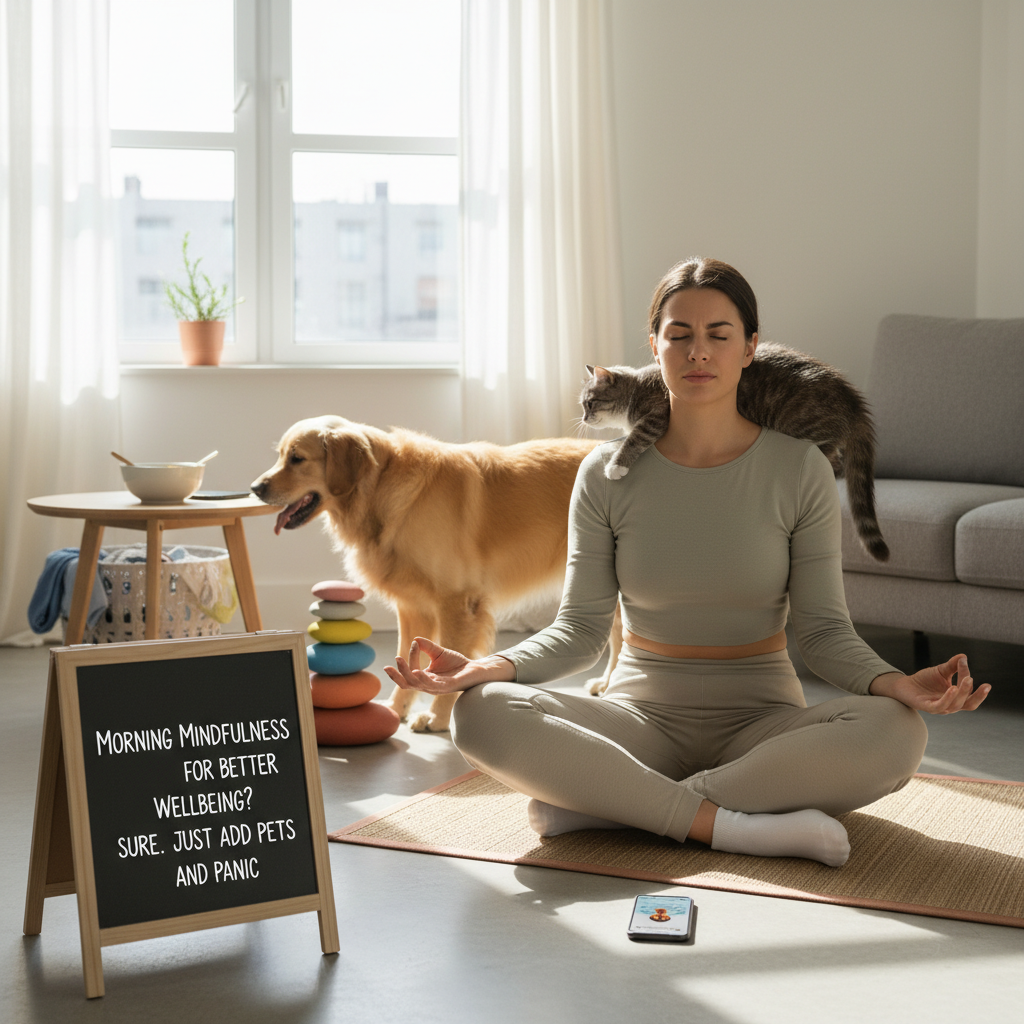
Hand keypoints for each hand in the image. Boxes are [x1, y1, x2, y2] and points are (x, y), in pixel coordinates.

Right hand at [382, 637, 514, 694]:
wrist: (475, 669)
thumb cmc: (457, 663)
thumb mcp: (438, 653)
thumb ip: (427, 647)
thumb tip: (415, 639)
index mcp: (424, 678)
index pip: (410, 670)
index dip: (410, 657)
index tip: (415, 643)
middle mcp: (428, 685)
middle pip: (407, 683)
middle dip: (397, 674)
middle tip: (393, 661)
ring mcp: (436, 688)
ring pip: (416, 685)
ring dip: (406, 674)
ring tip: (400, 662)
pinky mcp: (447, 687)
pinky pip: (431, 686)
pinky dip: (422, 679)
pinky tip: (416, 671)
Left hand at [869, 654, 989, 713]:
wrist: (905, 685)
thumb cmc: (925, 680)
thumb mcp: (941, 671)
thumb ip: (952, 665)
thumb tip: (964, 656)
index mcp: (956, 698)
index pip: (968, 690)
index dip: (966, 675)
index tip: (963, 661)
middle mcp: (951, 705)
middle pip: (968, 704)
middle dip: (978, 695)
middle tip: (984, 684)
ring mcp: (939, 708)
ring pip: (956, 705)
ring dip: (963, 693)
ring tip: (967, 679)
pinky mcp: (927, 707)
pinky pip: (939, 706)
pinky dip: (947, 698)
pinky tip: (953, 688)